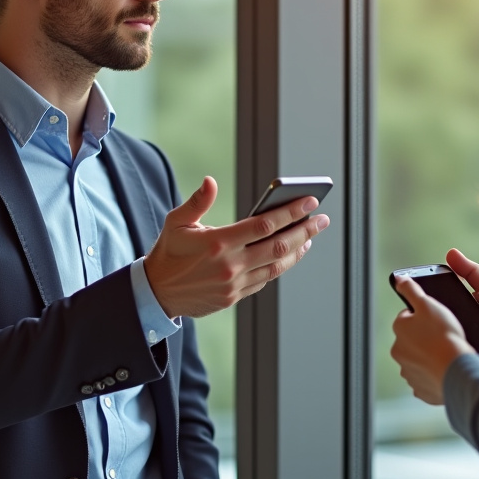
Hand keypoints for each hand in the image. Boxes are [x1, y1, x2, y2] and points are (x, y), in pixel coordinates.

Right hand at [144, 176, 329, 318]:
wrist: (156, 293)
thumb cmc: (168, 253)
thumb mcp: (176, 222)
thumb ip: (197, 202)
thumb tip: (210, 181)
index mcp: (218, 243)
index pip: (264, 224)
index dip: (291, 212)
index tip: (310, 201)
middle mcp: (230, 265)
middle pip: (279, 246)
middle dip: (305, 230)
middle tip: (321, 219)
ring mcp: (234, 284)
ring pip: (276, 266)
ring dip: (298, 250)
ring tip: (310, 236)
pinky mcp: (234, 297)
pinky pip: (265, 280)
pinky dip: (280, 266)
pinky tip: (289, 254)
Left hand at [390, 276, 472, 405]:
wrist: (457, 370)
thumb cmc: (444, 335)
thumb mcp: (428, 303)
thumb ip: (411, 289)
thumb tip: (399, 279)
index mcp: (399, 329)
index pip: (408, 317)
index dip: (425, 316)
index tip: (437, 320)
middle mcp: (398, 351)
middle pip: (413, 339)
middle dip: (425, 337)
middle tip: (444, 337)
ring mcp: (408, 372)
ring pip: (420, 360)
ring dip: (430, 356)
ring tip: (447, 353)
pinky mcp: (420, 389)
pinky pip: (427, 379)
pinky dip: (434, 375)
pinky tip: (446, 369)